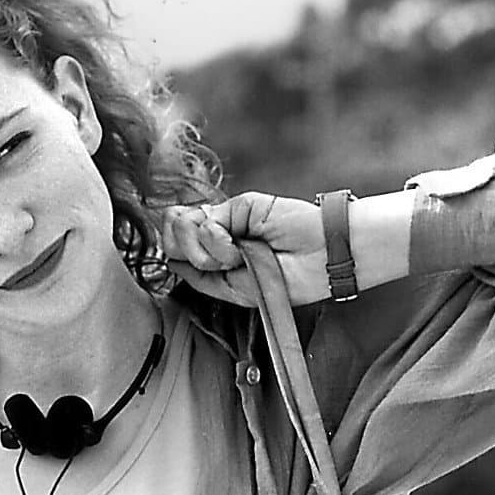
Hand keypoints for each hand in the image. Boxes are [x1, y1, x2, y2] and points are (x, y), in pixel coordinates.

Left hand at [160, 191, 328, 305]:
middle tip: (217, 265)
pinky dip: (218, 243)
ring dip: (204, 251)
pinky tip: (239, 247)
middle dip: (186, 254)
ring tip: (235, 257)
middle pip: (170, 236)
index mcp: (218, 255)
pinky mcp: (237, 205)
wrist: (326, 258)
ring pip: (180, 227)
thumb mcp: (239, 289)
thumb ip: (203, 276)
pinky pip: (205, 224)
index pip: (177, 250)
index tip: (191, 265)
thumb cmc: (292, 279)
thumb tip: (169, 260)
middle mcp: (220, 233)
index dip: (173, 255)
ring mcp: (227, 217)